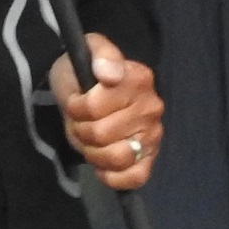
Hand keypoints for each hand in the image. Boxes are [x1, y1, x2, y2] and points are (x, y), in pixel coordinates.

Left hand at [50, 30, 163, 190]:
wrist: (83, 91)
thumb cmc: (83, 71)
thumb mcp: (85, 51)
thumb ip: (101, 54)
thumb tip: (109, 74)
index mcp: (139, 79)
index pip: (96, 106)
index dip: (77, 107)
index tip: (76, 101)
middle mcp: (152, 108)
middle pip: (102, 134)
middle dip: (81, 129)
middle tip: (80, 121)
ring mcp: (153, 135)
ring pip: (117, 157)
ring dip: (93, 152)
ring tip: (89, 140)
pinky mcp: (149, 158)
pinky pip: (136, 177)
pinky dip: (113, 177)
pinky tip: (101, 166)